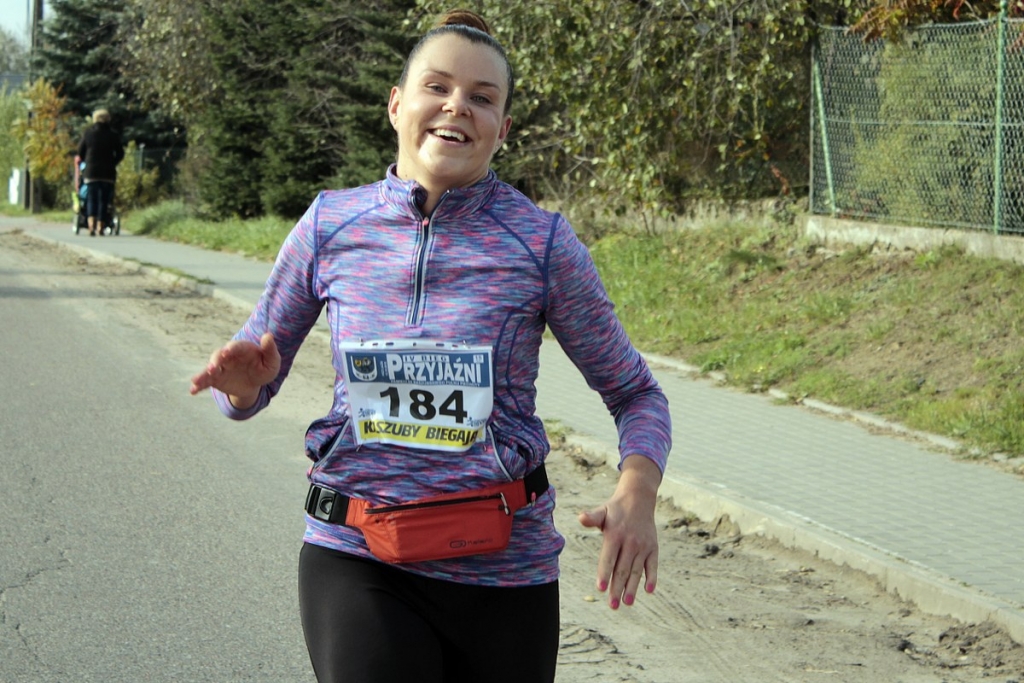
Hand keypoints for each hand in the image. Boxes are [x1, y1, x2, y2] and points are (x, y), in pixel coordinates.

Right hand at [189, 332, 279, 407]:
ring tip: (195, 380)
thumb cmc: (264, 367)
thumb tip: (268, 336)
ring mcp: (220, 368)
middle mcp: (227, 357)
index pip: (235, 347)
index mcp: (241, 349)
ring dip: (202, 374)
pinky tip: (192, 391)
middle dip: (215, 361)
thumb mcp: (271, 361)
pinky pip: (205, 382)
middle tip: (213, 368)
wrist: (255, 381)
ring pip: (209, 369)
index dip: (231, 348)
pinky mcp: (215, 379)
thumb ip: (270, 349)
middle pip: (218, 356)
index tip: (227, 351)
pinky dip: (198, 385)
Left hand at [578, 454, 661, 608]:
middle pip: (622, 569)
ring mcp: (643, 546)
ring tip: (627, 602)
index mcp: (615, 535)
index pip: (608, 558)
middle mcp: (630, 542)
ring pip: (637, 571)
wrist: (639, 498)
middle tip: (613, 605)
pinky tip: (649, 590)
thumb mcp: (602, 511)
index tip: (600, 588)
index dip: (604, 573)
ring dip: (632, 588)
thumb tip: (581, 518)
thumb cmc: (615, 509)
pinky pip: (653, 565)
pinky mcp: (653, 548)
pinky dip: (652, 577)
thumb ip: (592, 518)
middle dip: (617, 588)